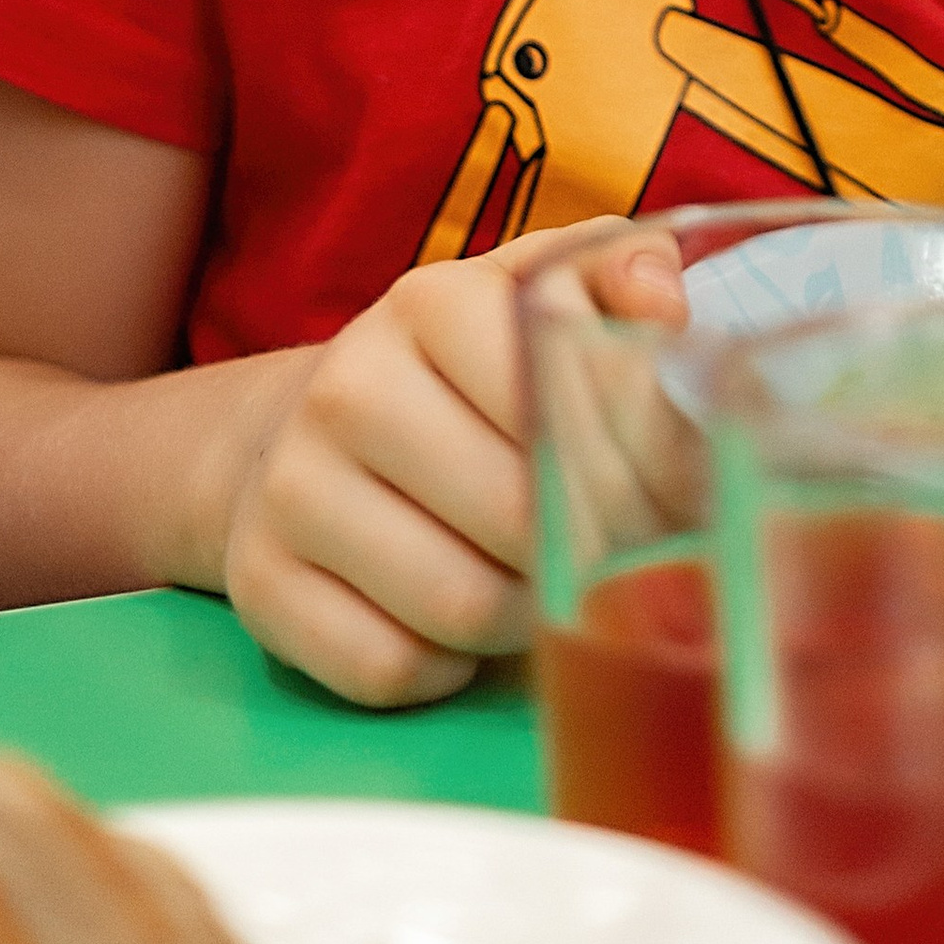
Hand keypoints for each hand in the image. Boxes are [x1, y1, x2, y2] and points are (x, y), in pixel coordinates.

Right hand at [222, 221, 686, 708]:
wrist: (307, 428)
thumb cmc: (463, 369)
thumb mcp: (536, 290)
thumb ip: (620, 272)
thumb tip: (666, 308)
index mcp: (433, 300)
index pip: (562, 395)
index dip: (646, 460)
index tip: (684, 494)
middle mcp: (350, 384)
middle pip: (518, 515)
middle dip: (599, 553)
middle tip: (638, 564)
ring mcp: (292, 486)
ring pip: (458, 606)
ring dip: (525, 618)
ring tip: (545, 588)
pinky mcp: (258, 583)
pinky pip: (387, 669)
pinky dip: (445, 670)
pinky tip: (462, 631)